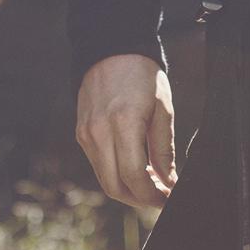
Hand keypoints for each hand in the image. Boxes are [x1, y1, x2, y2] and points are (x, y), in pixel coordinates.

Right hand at [75, 53, 177, 208]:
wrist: (112, 50)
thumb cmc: (142, 76)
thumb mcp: (163, 108)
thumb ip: (164, 149)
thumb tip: (168, 182)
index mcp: (123, 122)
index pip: (135, 176)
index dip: (152, 195)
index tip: (167, 199)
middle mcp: (99, 131)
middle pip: (115, 186)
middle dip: (139, 199)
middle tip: (160, 198)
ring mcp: (86, 134)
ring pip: (105, 179)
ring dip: (128, 189)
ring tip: (151, 183)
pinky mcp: (81, 134)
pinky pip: (98, 165)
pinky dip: (116, 174)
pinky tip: (135, 168)